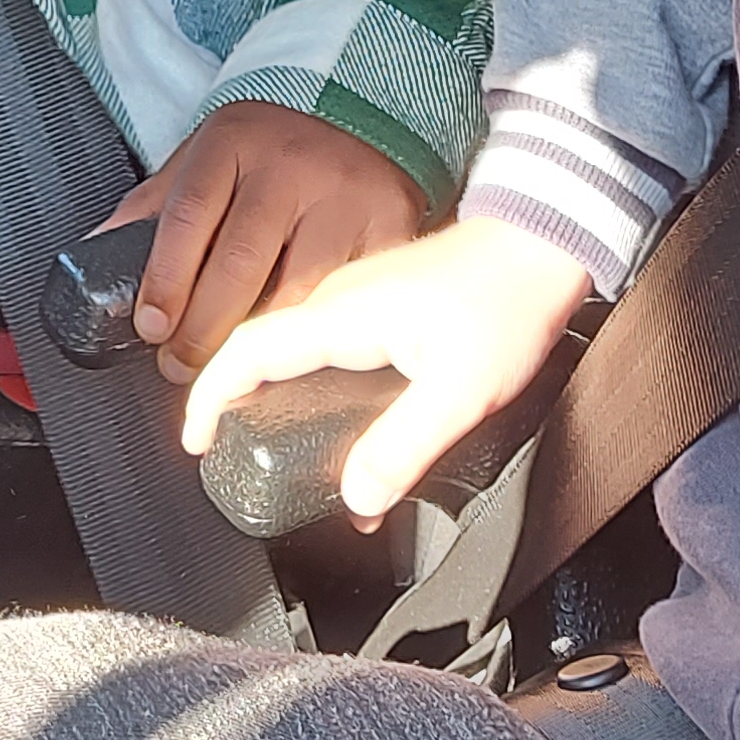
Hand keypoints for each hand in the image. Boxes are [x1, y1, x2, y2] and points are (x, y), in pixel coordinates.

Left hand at [100, 101, 426, 382]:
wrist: (360, 118)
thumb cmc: (268, 153)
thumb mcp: (204, 160)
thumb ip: (152, 210)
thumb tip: (93, 258)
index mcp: (233, 139)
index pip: (188, 215)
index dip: (165, 279)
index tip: (151, 327)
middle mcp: (291, 161)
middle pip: (240, 261)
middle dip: (204, 329)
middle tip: (183, 366)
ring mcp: (346, 192)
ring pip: (297, 290)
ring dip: (259, 343)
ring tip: (233, 370)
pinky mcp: (391, 222)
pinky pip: (350, 297)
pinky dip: (319, 334)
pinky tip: (297, 355)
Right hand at [181, 217, 595, 525]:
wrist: (544, 240)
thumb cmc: (510, 299)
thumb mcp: (462, 390)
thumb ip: (404, 447)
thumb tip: (358, 499)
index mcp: (345, 314)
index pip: (248, 350)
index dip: (210, 396)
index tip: (196, 439)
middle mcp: (340, 297)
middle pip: (260, 348)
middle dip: (231, 399)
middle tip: (225, 450)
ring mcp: (360, 294)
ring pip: (292, 345)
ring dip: (270, 390)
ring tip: (272, 443)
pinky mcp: (382, 300)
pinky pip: (324, 341)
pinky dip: (308, 379)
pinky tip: (338, 416)